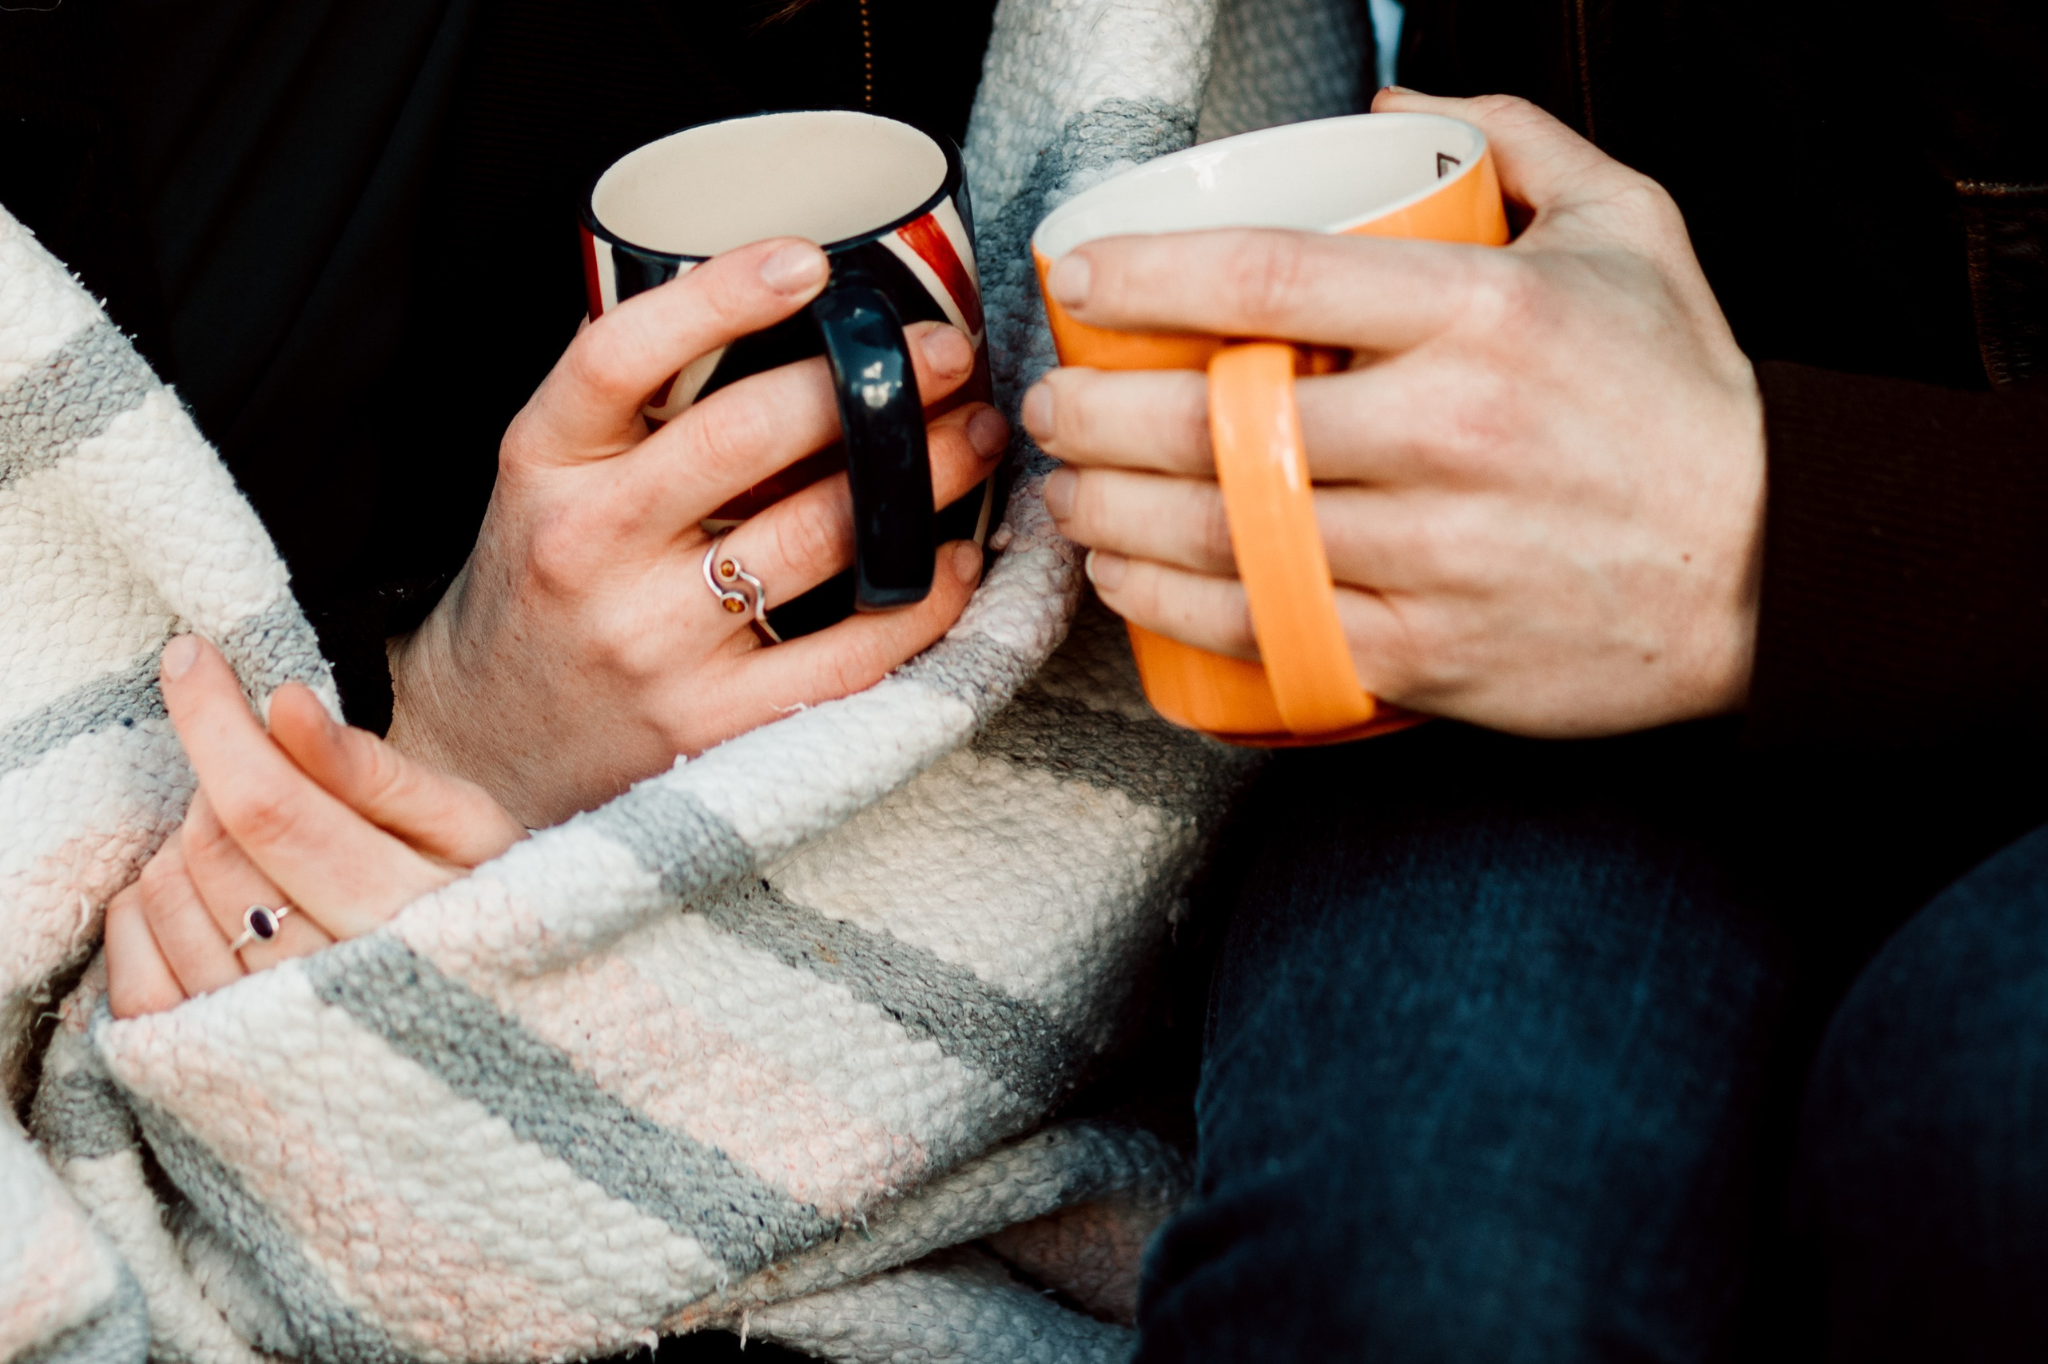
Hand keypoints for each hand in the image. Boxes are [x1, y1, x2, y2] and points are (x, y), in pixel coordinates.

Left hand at [106, 635, 524, 1018]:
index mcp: (401, 912)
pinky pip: (135, 975)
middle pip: (213, 845)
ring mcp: (263, 1037)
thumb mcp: (470, 828)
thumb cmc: (486, 909)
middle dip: (221, 781)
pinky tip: (197, 896)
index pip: (270, 804)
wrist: (502, 1047)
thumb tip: (286, 704)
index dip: (215, 721)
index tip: (189, 658)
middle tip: (271, 779)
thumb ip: (378, 773)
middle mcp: (329, 987)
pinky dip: (143, 916)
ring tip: (254, 846)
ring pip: (168, 899)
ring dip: (188, 846)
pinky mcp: (213, 1070)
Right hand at [387, 237, 1008, 827]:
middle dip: (870, 384)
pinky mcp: (710, 724)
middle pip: (746, 434)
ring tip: (973, 436)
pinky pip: (849, 652)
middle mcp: (587, 546)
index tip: (812, 261)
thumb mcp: (549, 478)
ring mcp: (650, 641)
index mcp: (542, 462)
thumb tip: (786, 310)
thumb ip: (636, 406)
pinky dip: (919, 598)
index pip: (620, 355)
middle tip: (949, 353)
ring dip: (924, 476)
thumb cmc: (543, 586)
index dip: (719, 296)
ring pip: (821, 535)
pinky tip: (952, 558)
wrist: (488, 747)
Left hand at [1025, 91, 1764, 736]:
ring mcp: (1430, 555)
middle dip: (1095, 412)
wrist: (1777, 575)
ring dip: (1112, 513)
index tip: (1081, 278)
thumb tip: (1395, 96)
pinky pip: (1261, 629)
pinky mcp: (1426, 652)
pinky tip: (1129, 577)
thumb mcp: (1632, 231)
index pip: (1270, 281)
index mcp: (1484, 317)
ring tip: (1070, 491)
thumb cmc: (1689, 406)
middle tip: (1054, 404)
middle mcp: (1446, 435)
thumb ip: (1517, 143)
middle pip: (1212, 422)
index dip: (1145, 277)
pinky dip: (1171, 606)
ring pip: (1217, 536)